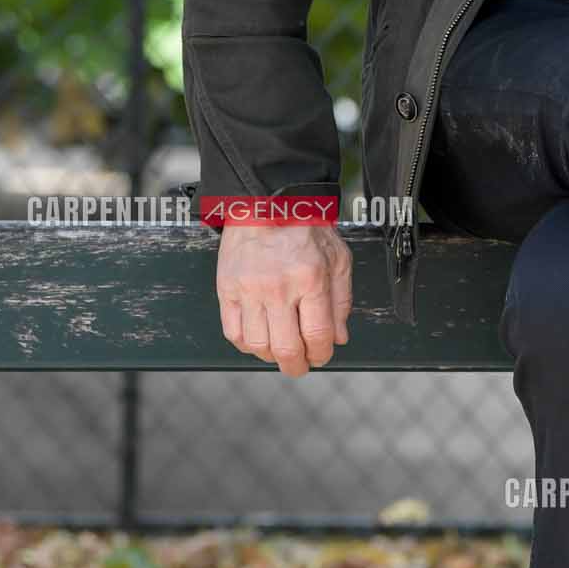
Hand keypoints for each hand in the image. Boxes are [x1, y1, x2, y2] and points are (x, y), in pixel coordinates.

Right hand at [216, 220, 352, 374]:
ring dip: (271, 356)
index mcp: (311, 278)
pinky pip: (233, 333)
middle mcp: (279, 287)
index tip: (322, 356)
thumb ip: (341, 301)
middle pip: (286, 348)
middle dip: (297, 366)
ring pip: (258, 345)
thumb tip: (339, 338)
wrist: (266, 200)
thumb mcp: (338, 258)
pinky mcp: (227, 288)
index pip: (317, 335)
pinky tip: (259, 339)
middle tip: (300, 366)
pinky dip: (247, 344)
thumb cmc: (305, 227)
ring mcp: (249, 289)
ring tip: (280, 350)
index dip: (321, 354)